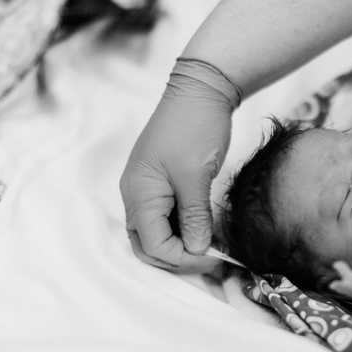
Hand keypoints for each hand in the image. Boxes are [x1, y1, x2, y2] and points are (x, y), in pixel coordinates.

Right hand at [120, 59, 236, 273]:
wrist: (200, 90)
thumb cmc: (195, 128)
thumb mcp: (196, 177)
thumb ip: (194, 217)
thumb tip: (197, 250)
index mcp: (139, 194)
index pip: (153, 245)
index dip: (183, 259)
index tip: (214, 259)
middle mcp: (136, 195)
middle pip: (148, 245)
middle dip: (178, 258)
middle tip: (213, 260)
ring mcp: (147, 189)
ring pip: (156, 233)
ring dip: (181, 245)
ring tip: (212, 249)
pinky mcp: (161, 183)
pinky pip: (166, 217)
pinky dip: (184, 229)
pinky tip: (206, 231)